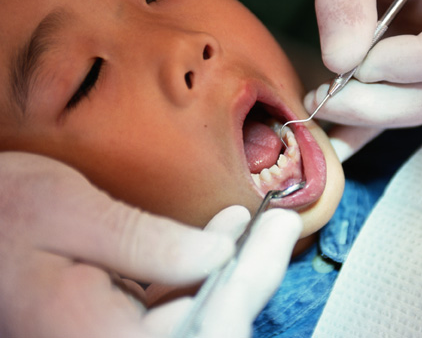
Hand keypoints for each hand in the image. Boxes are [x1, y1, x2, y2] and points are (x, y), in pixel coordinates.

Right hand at [0, 152, 300, 337]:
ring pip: (195, 315)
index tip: (275, 237)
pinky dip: (203, 270)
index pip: (198, 332)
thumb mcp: (67, 210)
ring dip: (233, 271)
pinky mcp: (117, 320)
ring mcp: (114, 335)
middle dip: (249, 276)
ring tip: (260, 227)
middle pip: (206, 325)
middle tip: (278, 226)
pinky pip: (174, 303)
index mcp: (93, 334)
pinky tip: (223, 237)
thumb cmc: (0, 212)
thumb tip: (219, 256)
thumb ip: (145, 240)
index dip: (246, 289)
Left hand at [310, 0, 421, 160]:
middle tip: (326, 96)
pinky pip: (389, 112)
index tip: (362, 64)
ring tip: (318, 102)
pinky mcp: (403, 75)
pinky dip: (361, 130)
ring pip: (414, 109)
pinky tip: (334, 143)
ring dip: (365, 117)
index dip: (413, 66)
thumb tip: (342, 62)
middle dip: (378, 104)